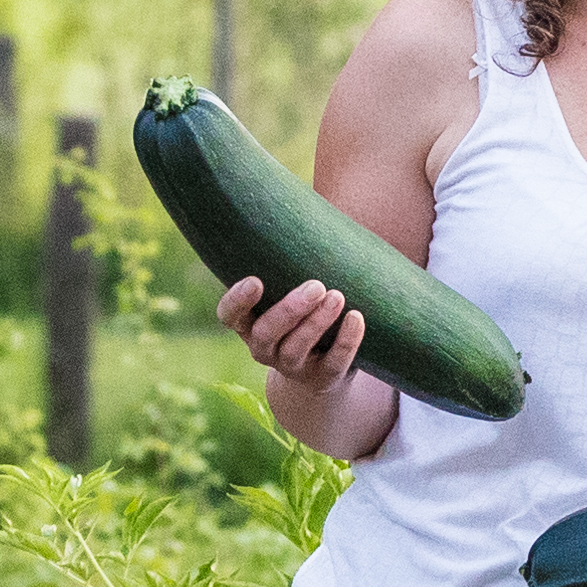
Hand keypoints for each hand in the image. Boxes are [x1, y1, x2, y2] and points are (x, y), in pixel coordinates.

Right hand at [221, 271, 367, 387]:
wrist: (323, 368)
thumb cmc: (304, 313)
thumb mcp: (288, 290)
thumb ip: (287, 262)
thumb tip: (302, 205)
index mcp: (249, 324)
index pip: (229, 316)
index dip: (238, 301)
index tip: (256, 280)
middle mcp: (263, 348)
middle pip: (266, 333)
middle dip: (290, 310)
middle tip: (316, 286)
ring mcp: (291, 368)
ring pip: (296, 348)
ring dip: (317, 322)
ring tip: (337, 295)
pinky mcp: (322, 380)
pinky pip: (332, 364)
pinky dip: (346, 341)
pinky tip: (357, 318)